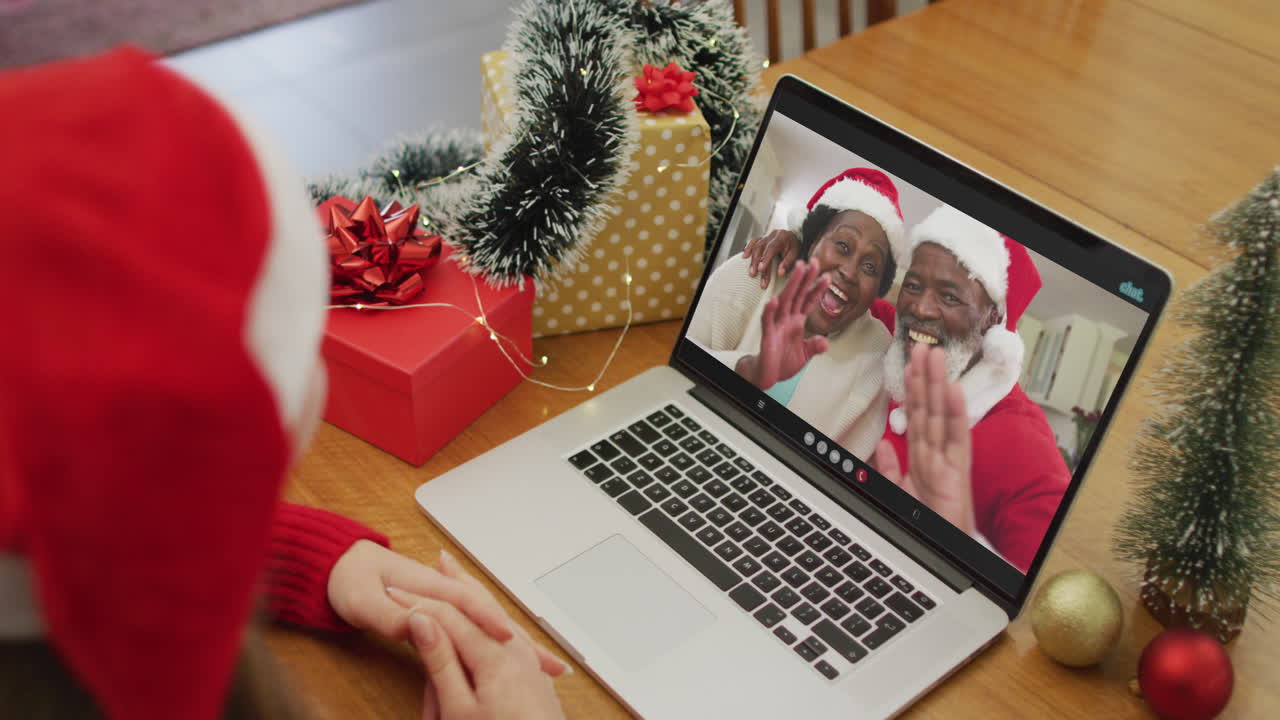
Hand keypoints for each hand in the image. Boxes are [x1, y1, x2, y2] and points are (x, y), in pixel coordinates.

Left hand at [328, 542, 569, 676]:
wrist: (337, 566)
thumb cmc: (349, 579)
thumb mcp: (363, 600)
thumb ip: (389, 614)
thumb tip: (417, 624)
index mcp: (429, 585)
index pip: (467, 603)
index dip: (488, 620)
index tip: (508, 638)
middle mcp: (443, 591)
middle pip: (490, 614)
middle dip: (520, 637)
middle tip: (549, 661)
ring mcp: (444, 600)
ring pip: (488, 623)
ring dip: (518, 643)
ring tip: (548, 664)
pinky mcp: (441, 611)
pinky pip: (476, 628)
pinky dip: (499, 642)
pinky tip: (515, 654)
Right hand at [407, 576, 566, 719]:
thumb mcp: (460, 708)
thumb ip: (441, 662)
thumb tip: (422, 622)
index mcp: (494, 655)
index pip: (447, 616)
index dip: (417, 602)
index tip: (391, 593)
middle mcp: (514, 650)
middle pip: (475, 606)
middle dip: (452, 586)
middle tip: (436, 561)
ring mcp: (527, 660)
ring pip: (492, 617)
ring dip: (473, 594)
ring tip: (456, 570)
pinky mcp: (532, 672)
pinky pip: (505, 632)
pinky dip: (489, 615)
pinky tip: (485, 613)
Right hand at [736, 259, 828, 388]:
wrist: (768, 375)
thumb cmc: (783, 362)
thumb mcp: (805, 355)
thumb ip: (815, 347)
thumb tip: (825, 342)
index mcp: (796, 322)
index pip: (808, 301)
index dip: (817, 289)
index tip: (827, 276)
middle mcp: (787, 320)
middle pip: (797, 294)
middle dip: (806, 278)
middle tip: (814, 261)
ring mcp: (777, 326)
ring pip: (785, 301)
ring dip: (791, 284)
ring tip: (798, 269)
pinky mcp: (768, 335)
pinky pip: (768, 321)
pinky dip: (770, 310)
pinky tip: (774, 300)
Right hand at [741, 229, 801, 289]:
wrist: (794, 239)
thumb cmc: (794, 248)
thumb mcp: (796, 254)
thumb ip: (788, 263)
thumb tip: (780, 273)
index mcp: (782, 237)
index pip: (772, 248)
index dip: (765, 258)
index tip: (761, 269)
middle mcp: (773, 235)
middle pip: (761, 247)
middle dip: (756, 262)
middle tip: (754, 274)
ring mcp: (766, 236)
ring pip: (756, 246)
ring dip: (752, 260)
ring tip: (751, 272)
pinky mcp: (762, 238)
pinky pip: (753, 241)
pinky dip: (748, 248)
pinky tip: (744, 256)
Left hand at [873, 343, 974, 533]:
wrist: (945, 551)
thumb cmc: (930, 522)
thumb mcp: (902, 492)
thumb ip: (893, 469)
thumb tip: (884, 445)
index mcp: (923, 456)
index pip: (915, 415)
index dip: (911, 390)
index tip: (908, 363)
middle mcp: (936, 453)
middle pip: (928, 408)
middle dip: (924, 377)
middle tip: (922, 346)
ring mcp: (948, 460)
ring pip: (940, 415)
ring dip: (937, 384)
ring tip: (935, 356)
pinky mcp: (957, 472)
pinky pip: (956, 438)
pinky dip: (954, 414)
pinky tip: (952, 391)